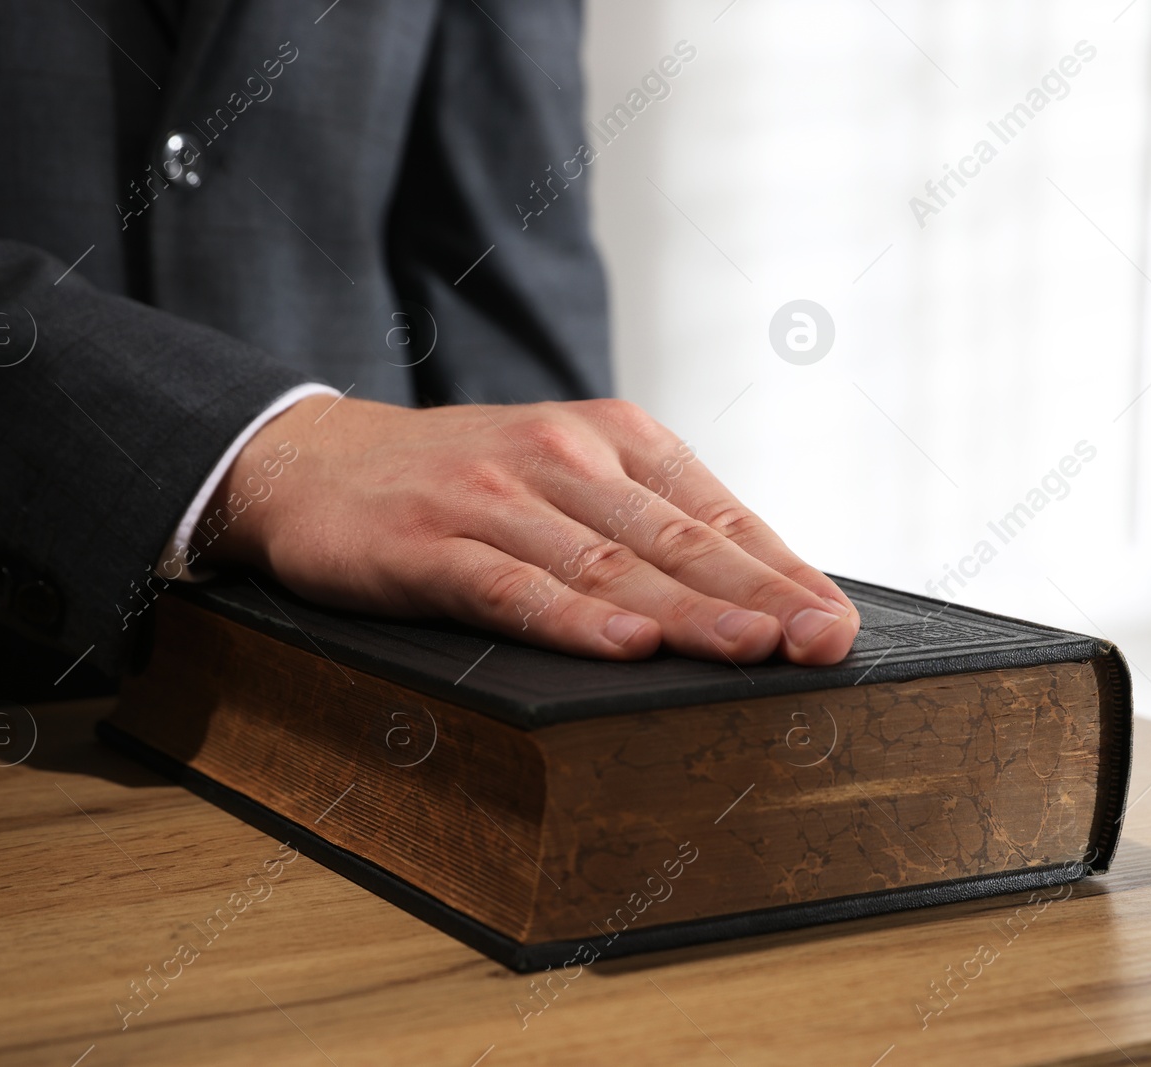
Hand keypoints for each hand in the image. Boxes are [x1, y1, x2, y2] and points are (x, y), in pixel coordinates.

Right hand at [204, 395, 859, 664]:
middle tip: (822, 641)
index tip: (836, 621)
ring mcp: (495, 497)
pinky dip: (569, 617)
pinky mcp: (431, 541)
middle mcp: (561, 456)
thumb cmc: (459, 482)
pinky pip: (510, 584)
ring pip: (605, 561)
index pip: (713, 511)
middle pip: (674, 538)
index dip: (781, 569)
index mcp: (609, 438)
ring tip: (749, 648)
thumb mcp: (560, 476)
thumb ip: (639, 522)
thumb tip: (745, 597)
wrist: (313, 460)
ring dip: (683, 609)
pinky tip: (622, 644)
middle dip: (757, 595)